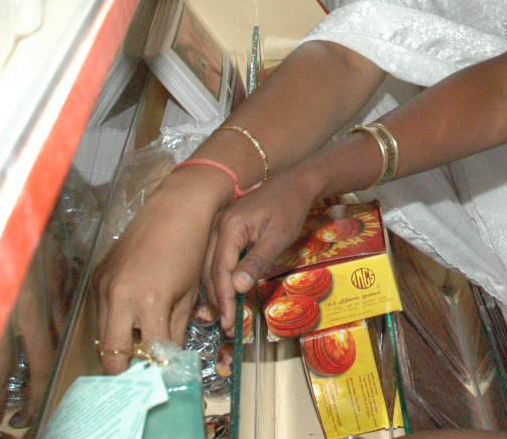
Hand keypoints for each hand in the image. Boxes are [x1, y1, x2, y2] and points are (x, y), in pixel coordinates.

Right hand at [94, 166, 231, 372]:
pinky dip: (114, 321)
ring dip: (118, 345)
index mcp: (148, 302)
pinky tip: (131, 321)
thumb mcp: (188, 294)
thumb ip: (176, 330)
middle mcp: (119, 297)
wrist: (174, 209)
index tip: (163, 376)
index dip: (157, 368)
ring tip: (138, 348)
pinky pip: (100, 311)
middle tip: (143, 372)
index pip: (148, 353)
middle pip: (112, 353)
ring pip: (102, 335)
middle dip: (127, 367)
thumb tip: (168, 358)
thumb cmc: (190, 249)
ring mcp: (104, 286)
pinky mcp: (97, 277)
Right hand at [204, 166, 322, 329]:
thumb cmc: (290, 209)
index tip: (229, 322)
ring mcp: (221, 225)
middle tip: (228, 325)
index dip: (224, 299)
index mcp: (230, 227)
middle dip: (218, 299)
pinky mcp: (227, 227)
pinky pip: (217, 256)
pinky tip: (229, 290)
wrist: (295, 183)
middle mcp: (219, 225)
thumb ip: (257, 262)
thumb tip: (237, 288)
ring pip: (211, 264)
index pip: (220, 270)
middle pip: (211, 269)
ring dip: (217, 289)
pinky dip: (221, 276)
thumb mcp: (278, 238)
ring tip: (227, 313)